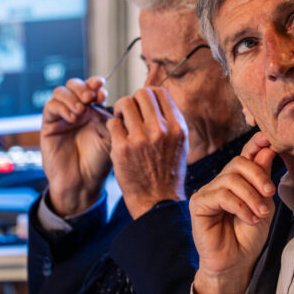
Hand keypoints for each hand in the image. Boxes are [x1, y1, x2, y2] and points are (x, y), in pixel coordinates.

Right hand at [41, 76, 112, 217]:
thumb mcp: (112, 136)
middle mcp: (77, 111)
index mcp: (93, 110)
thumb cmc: (99, 162)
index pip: (91, 87)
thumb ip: (113, 117)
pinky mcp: (49, 126)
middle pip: (74, 85)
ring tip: (81, 110)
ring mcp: (62, 117)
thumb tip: (119, 99)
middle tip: (90, 97)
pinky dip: (61, 107)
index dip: (95, 85)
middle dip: (82, 86)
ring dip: (71, 97)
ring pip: (60, 92)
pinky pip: (50, 107)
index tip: (102, 93)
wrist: (83, 182)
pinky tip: (72, 117)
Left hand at [107, 87, 188, 218]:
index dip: (149, 96)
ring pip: (124, 103)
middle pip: (142, 93)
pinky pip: (112, 122)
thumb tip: (156, 98)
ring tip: (122, 121)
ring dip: (121, 110)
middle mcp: (161, 130)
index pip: (160, 92)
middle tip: (130, 113)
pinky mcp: (122, 147)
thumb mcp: (180, 144)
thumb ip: (171, 121)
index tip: (144, 107)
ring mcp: (141, 138)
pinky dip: (113, 127)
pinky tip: (118, 137)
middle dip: (134, 100)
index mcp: (177, 127)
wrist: (157, 201)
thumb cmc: (167, 172)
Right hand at [190, 132, 276, 293]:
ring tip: (260, 214)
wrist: (236, 263)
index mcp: (238, 180)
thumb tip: (267, 149)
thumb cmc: (249, 236)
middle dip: (258, 175)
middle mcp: (221, 182)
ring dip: (251, 197)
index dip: (255, 143)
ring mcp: (209, 191)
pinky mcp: (199, 203)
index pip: (245, 155)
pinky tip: (248, 218)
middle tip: (269, 192)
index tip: (269, 139)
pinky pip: (221, 195)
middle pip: (239, 162)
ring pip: (231, 179)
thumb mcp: (264, 204)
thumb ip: (263, 179)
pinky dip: (239, 206)